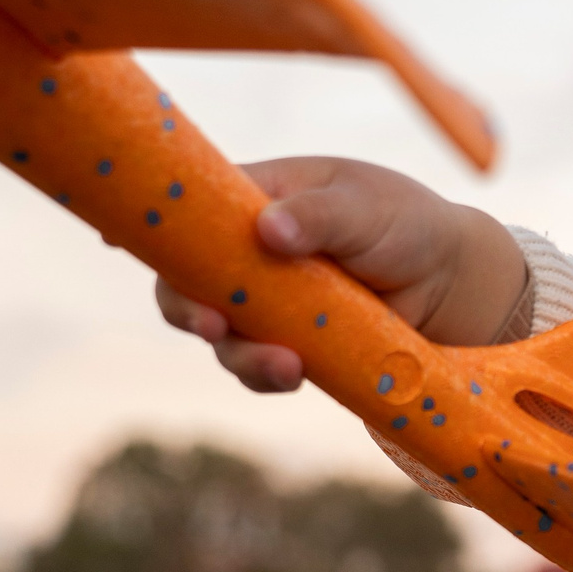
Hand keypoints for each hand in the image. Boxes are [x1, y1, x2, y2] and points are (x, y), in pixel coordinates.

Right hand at [154, 156, 529, 392]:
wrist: (456, 285)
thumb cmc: (406, 224)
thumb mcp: (367, 207)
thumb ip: (319, 215)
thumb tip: (269, 229)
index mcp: (256, 197)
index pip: (189, 207)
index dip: (150, 225)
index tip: (116, 240)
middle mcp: (249, 252)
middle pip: (187, 281)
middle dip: (188, 308)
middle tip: (210, 325)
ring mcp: (268, 303)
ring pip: (222, 333)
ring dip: (239, 352)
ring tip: (284, 364)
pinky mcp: (293, 346)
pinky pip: (260, 365)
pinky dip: (269, 374)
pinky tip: (294, 373)